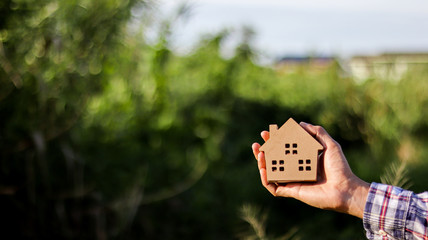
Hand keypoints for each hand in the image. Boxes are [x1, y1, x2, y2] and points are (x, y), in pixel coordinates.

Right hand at [252, 122, 369, 217]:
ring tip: (259, 154)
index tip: (269, 132)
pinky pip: (273, 188)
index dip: (274, 140)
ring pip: (270, 173)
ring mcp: (292, 181)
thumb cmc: (340, 167)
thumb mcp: (330, 145)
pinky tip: (263, 170)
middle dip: (264, 151)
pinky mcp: (291, 191)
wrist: (344, 188)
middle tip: (257, 143)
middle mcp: (295, 169)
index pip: (284, 148)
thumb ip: (318, 132)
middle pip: (274, 160)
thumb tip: (301, 124)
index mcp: (302, 158)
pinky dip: (265, 180)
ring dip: (261, 163)